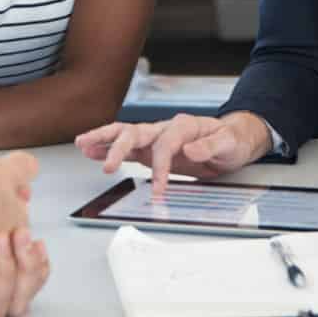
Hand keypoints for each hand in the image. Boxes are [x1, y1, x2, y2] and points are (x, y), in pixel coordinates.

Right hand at [75, 111, 272, 195]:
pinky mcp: (152, 149)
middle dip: (118, 147)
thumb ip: (211, 146)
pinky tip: (92, 152)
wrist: (235, 140)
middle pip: (136, 132)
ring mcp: (156, 138)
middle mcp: (166, 129)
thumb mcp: (230, 143)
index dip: (160, 167)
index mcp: (184, 126)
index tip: (159, 190)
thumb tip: (189, 150)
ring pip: (125, 134)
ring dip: (104, 140)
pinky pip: (128, 146)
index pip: (165, 145)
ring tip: (83, 144)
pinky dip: (109, 148)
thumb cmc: (232, 140)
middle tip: (107, 166)